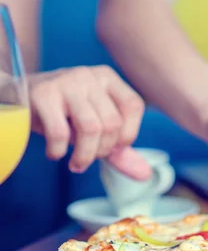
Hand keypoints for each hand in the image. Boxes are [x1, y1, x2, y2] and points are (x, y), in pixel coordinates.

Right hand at [29, 66, 150, 179]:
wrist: (19, 98)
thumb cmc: (65, 114)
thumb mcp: (96, 127)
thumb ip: (120, 150)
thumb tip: (145, 174)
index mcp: (108, 78)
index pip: (134, 106)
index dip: (128, 134)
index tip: (113, 148)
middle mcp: (89, 75)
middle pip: (112, 122)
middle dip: (104, 150)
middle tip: (90, 158)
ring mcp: (66, 82)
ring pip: (91, 128)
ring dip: (85, 155)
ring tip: (76, 163)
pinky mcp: (43, 94)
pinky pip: (60, 132)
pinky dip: (59, 151)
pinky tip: (55, 153)